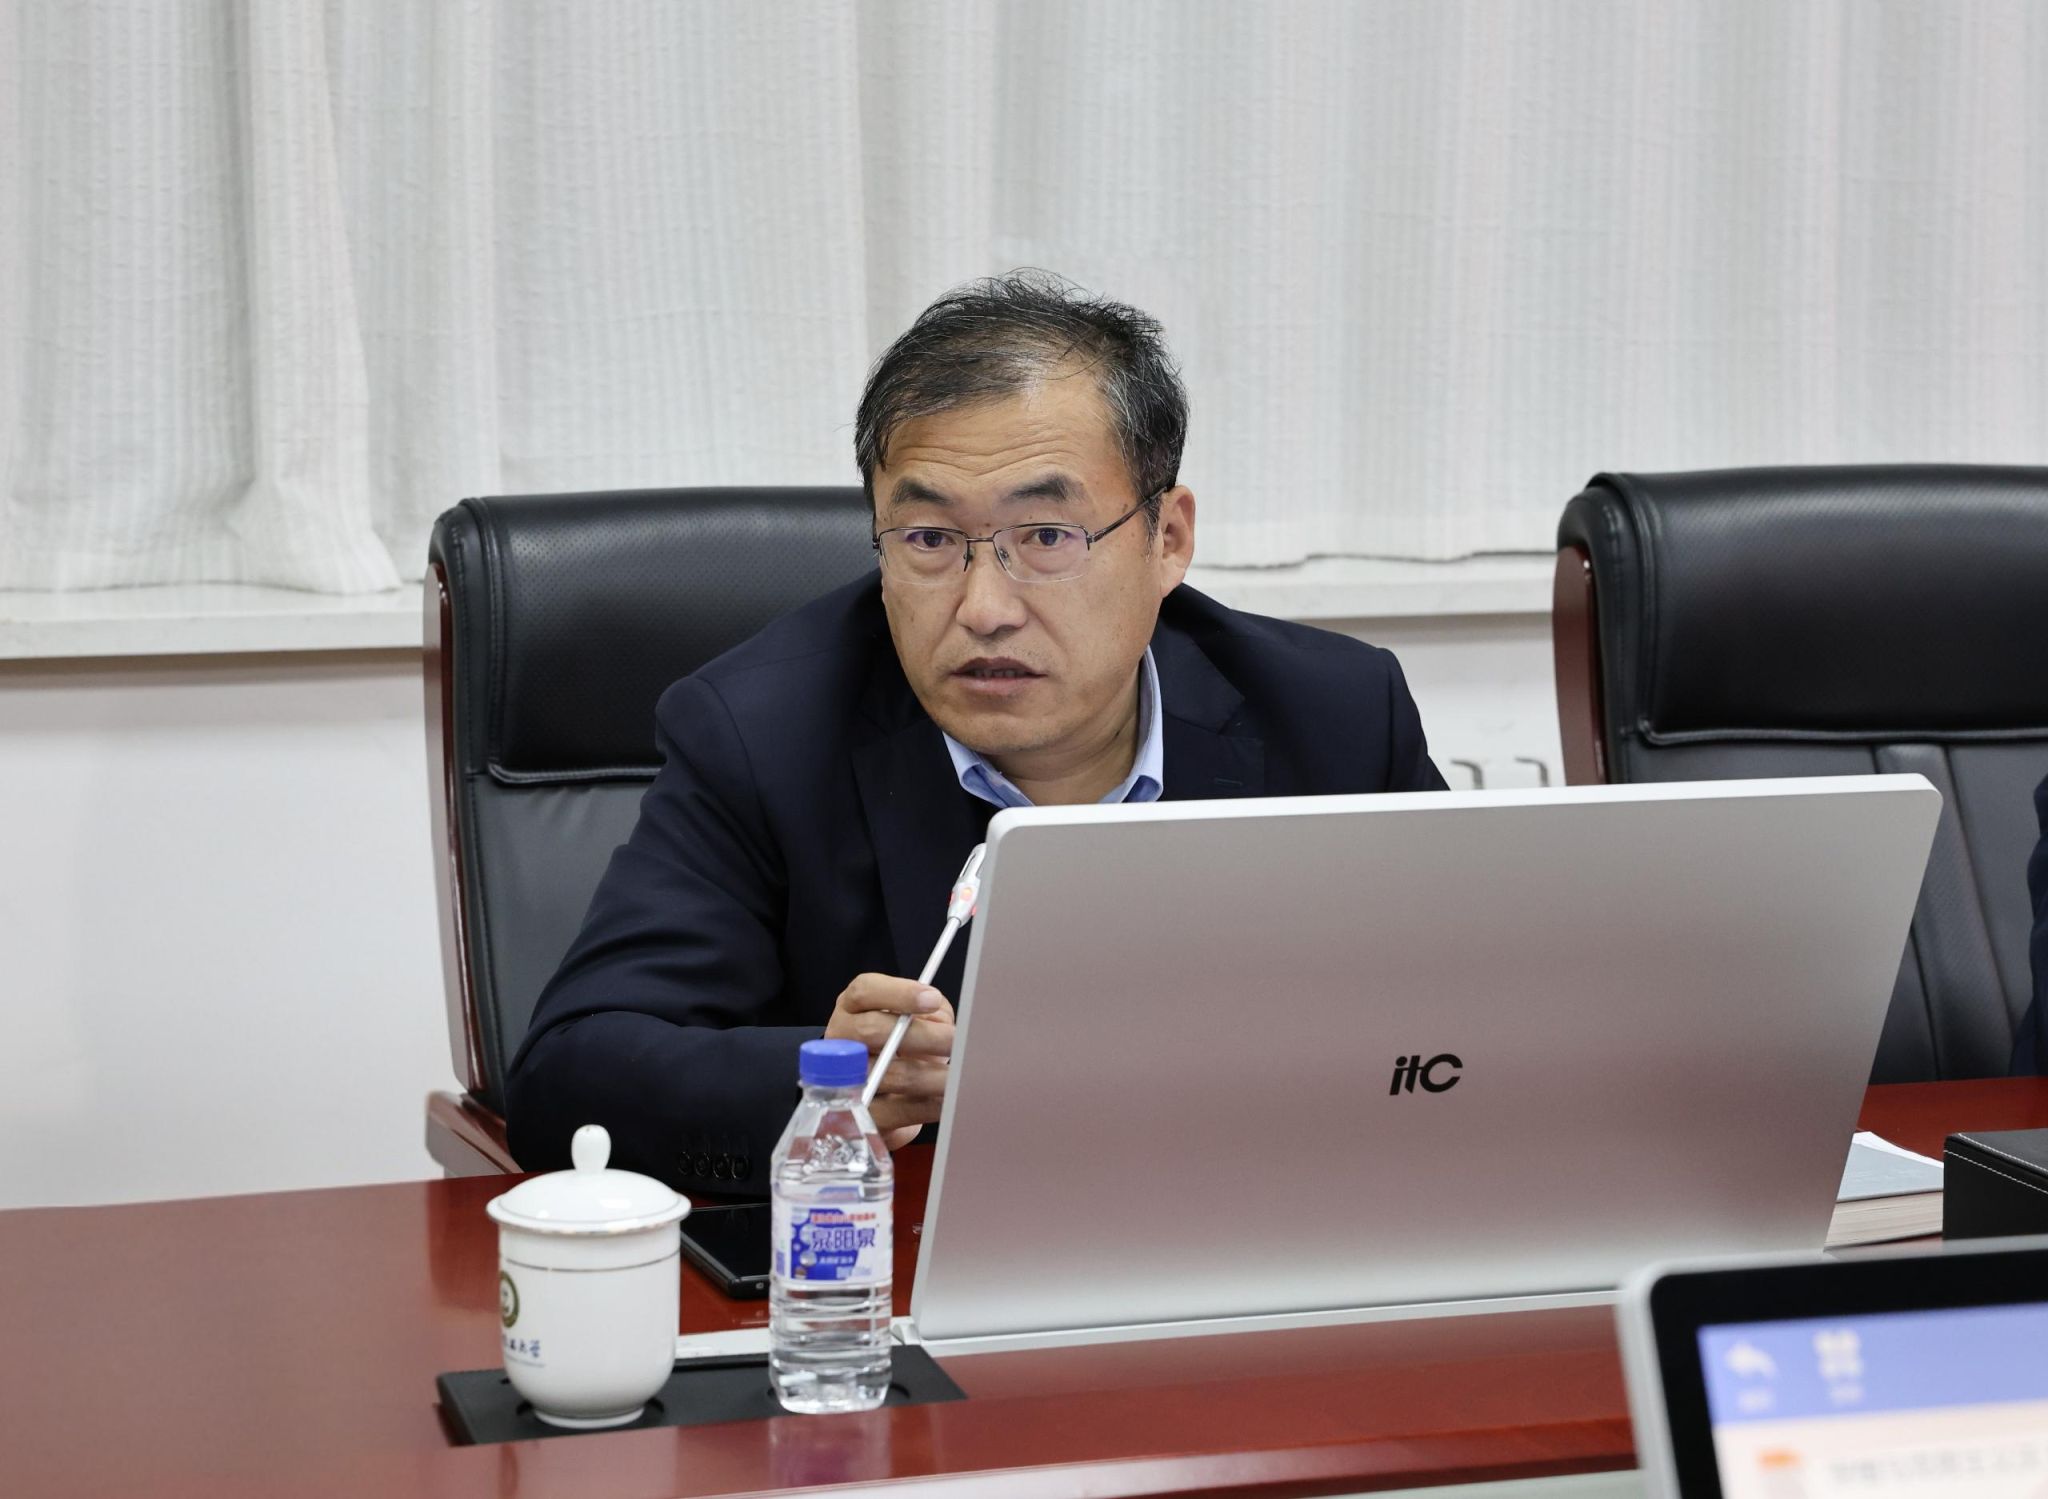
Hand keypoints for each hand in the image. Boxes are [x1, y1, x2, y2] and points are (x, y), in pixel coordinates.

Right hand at [824, 973, 954, 1150]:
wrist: (883, 1094)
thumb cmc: (904, 1046)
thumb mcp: (915, 1020)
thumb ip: (930, 1013)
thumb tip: (947, 1025)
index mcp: (853, 1008)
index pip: (866, 991)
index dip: (900, 993)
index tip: (932, 999)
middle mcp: (842, 1040)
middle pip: (873, 1030)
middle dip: (923, 1036)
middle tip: (956, 1041)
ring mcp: (845, 1080)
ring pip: (889, 1074)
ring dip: (932, 1076)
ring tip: (960, 1075)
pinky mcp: (863, 1114)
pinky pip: (898, 1110)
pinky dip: (930, 1105)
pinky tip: (949, 1099)